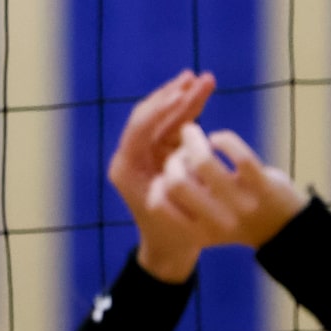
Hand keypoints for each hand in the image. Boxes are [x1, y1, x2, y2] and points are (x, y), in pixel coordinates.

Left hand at [109, 70, 217, 281]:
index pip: (140, 127)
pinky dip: (188, 112)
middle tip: (196, 78)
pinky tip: (200, 95)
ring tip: (204, 80)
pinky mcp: (161, 155)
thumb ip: (180, 174)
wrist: (170, 252)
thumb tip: (186, 140)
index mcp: (126, 167)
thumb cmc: (173, 233)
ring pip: (164, 118)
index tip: (183, 92)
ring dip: (184, 99)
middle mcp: (131, 156)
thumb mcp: (176, 206)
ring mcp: (146, 154)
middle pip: (151, 117)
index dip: (162, 108)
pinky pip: (174, 126)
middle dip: (174, 96)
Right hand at [144, 124, 306, 253]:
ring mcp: (241, 203)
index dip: (156, 185)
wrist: (287, 230)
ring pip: (204, 162)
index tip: (164, 174)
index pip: (160, 205)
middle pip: (176, 182)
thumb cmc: (238, 219)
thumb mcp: (208, 222)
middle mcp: (218, 221)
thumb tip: (163, 170)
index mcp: (199, 232)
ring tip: (191, 131)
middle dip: (173, 159)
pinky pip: (237, 154)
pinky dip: (223, 139)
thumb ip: (186, 204)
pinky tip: (220, 140)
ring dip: (193, 139)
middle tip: (179, 150)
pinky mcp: (263, 186)